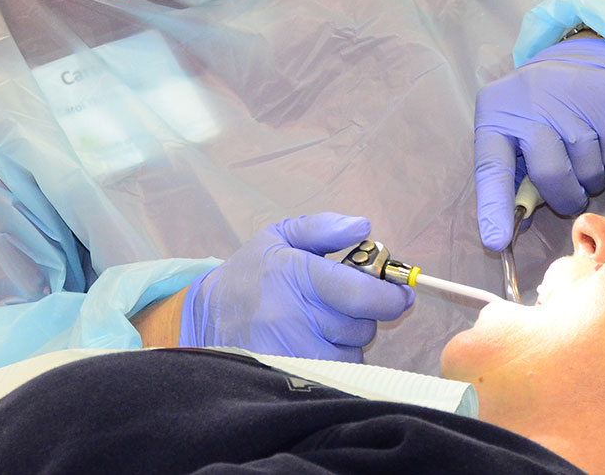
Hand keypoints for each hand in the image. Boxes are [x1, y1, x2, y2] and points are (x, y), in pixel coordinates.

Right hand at [180, 214, 413, 361]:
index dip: (390, 295)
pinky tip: (314, 345)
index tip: (400, 293)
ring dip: (348, 340)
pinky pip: (336, 373)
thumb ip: (322, 228)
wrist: (204, 318)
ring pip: (353, 353)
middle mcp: (294, 316)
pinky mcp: (290, 377)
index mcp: (295, 274)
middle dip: (363, 314)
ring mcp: (292, 352)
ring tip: (321, 325)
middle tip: (343, 304)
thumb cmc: (250, 274)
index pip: (360, 292)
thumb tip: (363, 227)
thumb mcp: (279, 237)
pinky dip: (335, 360)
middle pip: (363, 325)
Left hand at [473, 35, 604, 249]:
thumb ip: (513, 176)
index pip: (491, 167)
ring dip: (590, 178)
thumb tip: (517, 226)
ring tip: (583, 155)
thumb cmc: (541, 109)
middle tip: (569, 193)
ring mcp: (571, 99)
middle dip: (564, 196)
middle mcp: (530, 105)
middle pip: (550, 175)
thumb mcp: (514, 132)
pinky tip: (601, 138)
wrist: (585, 58)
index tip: (497, 241)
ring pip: (588, 171)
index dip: (494, 207)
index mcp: (497, 114)